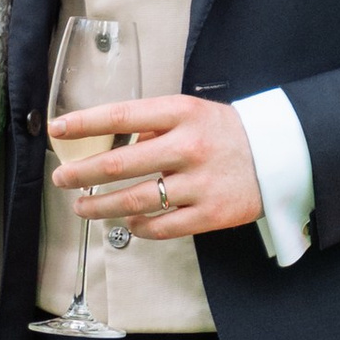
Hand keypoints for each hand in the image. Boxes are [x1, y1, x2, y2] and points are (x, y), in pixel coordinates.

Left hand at [48, 94, 261, 240]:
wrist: (282, 156)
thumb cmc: (227, 133)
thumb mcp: (192, 114)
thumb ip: (154, 127)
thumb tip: (111, 144)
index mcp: (181, 113)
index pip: (122, 116)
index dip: (85, 124)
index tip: (58, 130)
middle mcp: (188, 146)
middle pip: (120, 163)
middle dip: (82, 173)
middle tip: (61, 179)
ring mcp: (199, 183)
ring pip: (135, 200)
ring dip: (101, 206)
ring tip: (82, 207)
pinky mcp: (211, 214)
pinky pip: (162, 226)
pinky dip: (138, 226)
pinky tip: (128, 221)